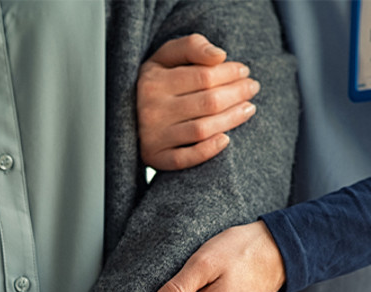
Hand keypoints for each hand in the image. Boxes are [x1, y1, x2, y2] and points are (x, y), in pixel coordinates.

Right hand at [137, 33, 259, 169]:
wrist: (125, 115)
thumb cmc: (155, 82)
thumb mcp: (166, 56)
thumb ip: (191, 46)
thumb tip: (220, 56)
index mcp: (153, 81)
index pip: (203, 76)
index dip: (230, 73)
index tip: (244, 71)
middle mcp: (151, 110)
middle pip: (207, 102)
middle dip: (237, 94)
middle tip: (252, 89)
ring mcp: (153, 137)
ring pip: (201, 129)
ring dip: (231, 119)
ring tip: (248, 109)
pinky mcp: (155, 158)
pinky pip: (185, 159)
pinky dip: (208, 151)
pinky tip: (226, 140)